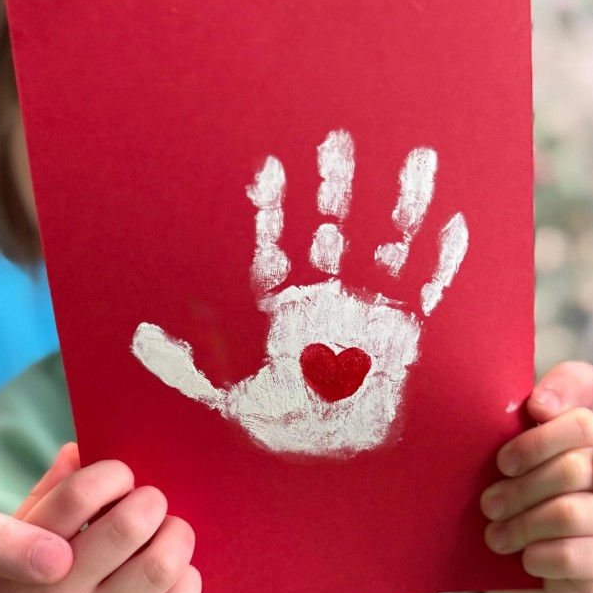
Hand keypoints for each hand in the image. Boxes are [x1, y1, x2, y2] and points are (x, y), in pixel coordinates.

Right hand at [0, 446, 199, 592]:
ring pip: (160, 567)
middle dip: (152, 502)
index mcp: (18, 560)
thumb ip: (45, 500)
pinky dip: (189, 580)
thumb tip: (79, 450)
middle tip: (153, 502)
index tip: (122, 477)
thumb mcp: (11, 552)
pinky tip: (177, 574)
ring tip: (172, 533)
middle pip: (129, 527)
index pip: (74, 498)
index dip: (111, 476)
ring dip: (178, 537)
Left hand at [132, 130, 468, 457]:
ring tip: (414, 161)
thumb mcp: (227, 397)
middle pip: (333, 232)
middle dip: (336, 188)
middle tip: (338, 140)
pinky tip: (453, 224)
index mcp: (288, 309)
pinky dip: (441, 260)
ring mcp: (368, 312)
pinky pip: (426, 290)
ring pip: (385, 248)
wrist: (331, 452)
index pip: (279, 247)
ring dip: (399, 207)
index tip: (269, 167)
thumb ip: (186, 369)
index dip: (274, 209)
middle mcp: (329, 301)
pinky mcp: (403, 332)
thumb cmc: (282, 425)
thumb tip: (139, 337)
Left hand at [480, 408, 592, 592]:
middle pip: (589, 448)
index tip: (535, 410)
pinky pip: (585, 556)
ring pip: (584, 506)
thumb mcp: (489, 482)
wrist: (506, 578)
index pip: (584, 388)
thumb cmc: (497, 516)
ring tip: (496, 538)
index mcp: (575, 429)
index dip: (566, 392)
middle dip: (532, 478)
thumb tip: (483, 426)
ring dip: (528, 525)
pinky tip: (525, 565)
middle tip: (490, 503)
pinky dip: (544, 560)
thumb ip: (494, 450)